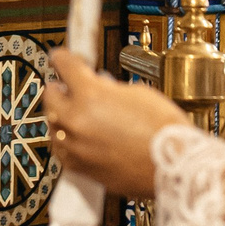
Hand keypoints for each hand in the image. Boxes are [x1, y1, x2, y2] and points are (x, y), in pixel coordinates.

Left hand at [46, 49, 186, 199]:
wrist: (174, 166)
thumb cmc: (163, 131)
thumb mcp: (137, 92)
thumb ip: (109, 87)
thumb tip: (98, 85)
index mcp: (90, 95)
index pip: (63, 65)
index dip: (62, 58)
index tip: (61, 57)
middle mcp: (75, 121)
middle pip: (50, 95)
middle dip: (60, 87)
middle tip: (70, 85)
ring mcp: (75, 147)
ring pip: (52, 124)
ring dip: (62, 115)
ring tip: (78, 112)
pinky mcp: (79, 168)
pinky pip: (61, 149)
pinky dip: (66, 140)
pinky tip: (79, 136)